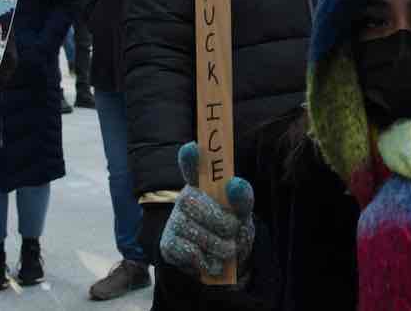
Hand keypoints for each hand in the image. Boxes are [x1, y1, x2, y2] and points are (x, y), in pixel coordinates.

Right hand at [160, 142, 254, 278]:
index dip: (192, 158)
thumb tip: (235, 183)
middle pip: (195, 202)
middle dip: (221, 221)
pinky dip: (208, 261)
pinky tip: (211, 260)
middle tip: (234, 230)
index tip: (193, 147)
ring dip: (220, 246)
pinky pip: (190, 253)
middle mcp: (185, 198)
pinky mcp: (168, 244)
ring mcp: (174, 221)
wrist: (222, 264)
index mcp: (203, 185)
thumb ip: (242, 198)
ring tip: (227, 250)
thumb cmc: (232, 231)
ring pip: (196, 232)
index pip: (193, 167)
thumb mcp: (243, 215)